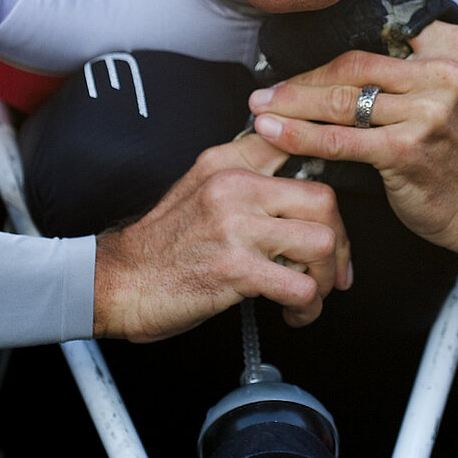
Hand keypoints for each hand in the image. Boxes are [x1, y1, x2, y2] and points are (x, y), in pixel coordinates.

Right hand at [93, 132, 350, 342]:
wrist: (119, 281)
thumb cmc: (161, 244)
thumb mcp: (198, 188)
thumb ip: (242, 175)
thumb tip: (294, 179)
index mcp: (227, 163)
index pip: (297, 145)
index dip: (328, 177)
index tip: (332, 211)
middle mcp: (234, 187)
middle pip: (323, 201)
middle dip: (339, 242)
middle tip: (330, 268)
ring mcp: (235, 227)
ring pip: (321, 243)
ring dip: (324, 279)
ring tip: (310, 293)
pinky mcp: (235, 269)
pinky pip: (299, 287)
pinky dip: (307, 307)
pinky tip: (293, 313)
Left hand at [247, 21, 457, 260]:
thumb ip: (420, 61)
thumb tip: (357, 48)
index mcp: (454, 48)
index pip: (377, 37)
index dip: (332, 49)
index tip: (300, 62)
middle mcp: (443, 74)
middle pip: (353, 66)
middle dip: (302, 79)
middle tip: (267, 88)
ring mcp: (426, 112)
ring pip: (341, 100)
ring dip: (292, 104)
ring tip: (260, 107)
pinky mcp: (405, 149)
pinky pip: (341, 140)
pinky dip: (300, 135)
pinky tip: (273, 132)